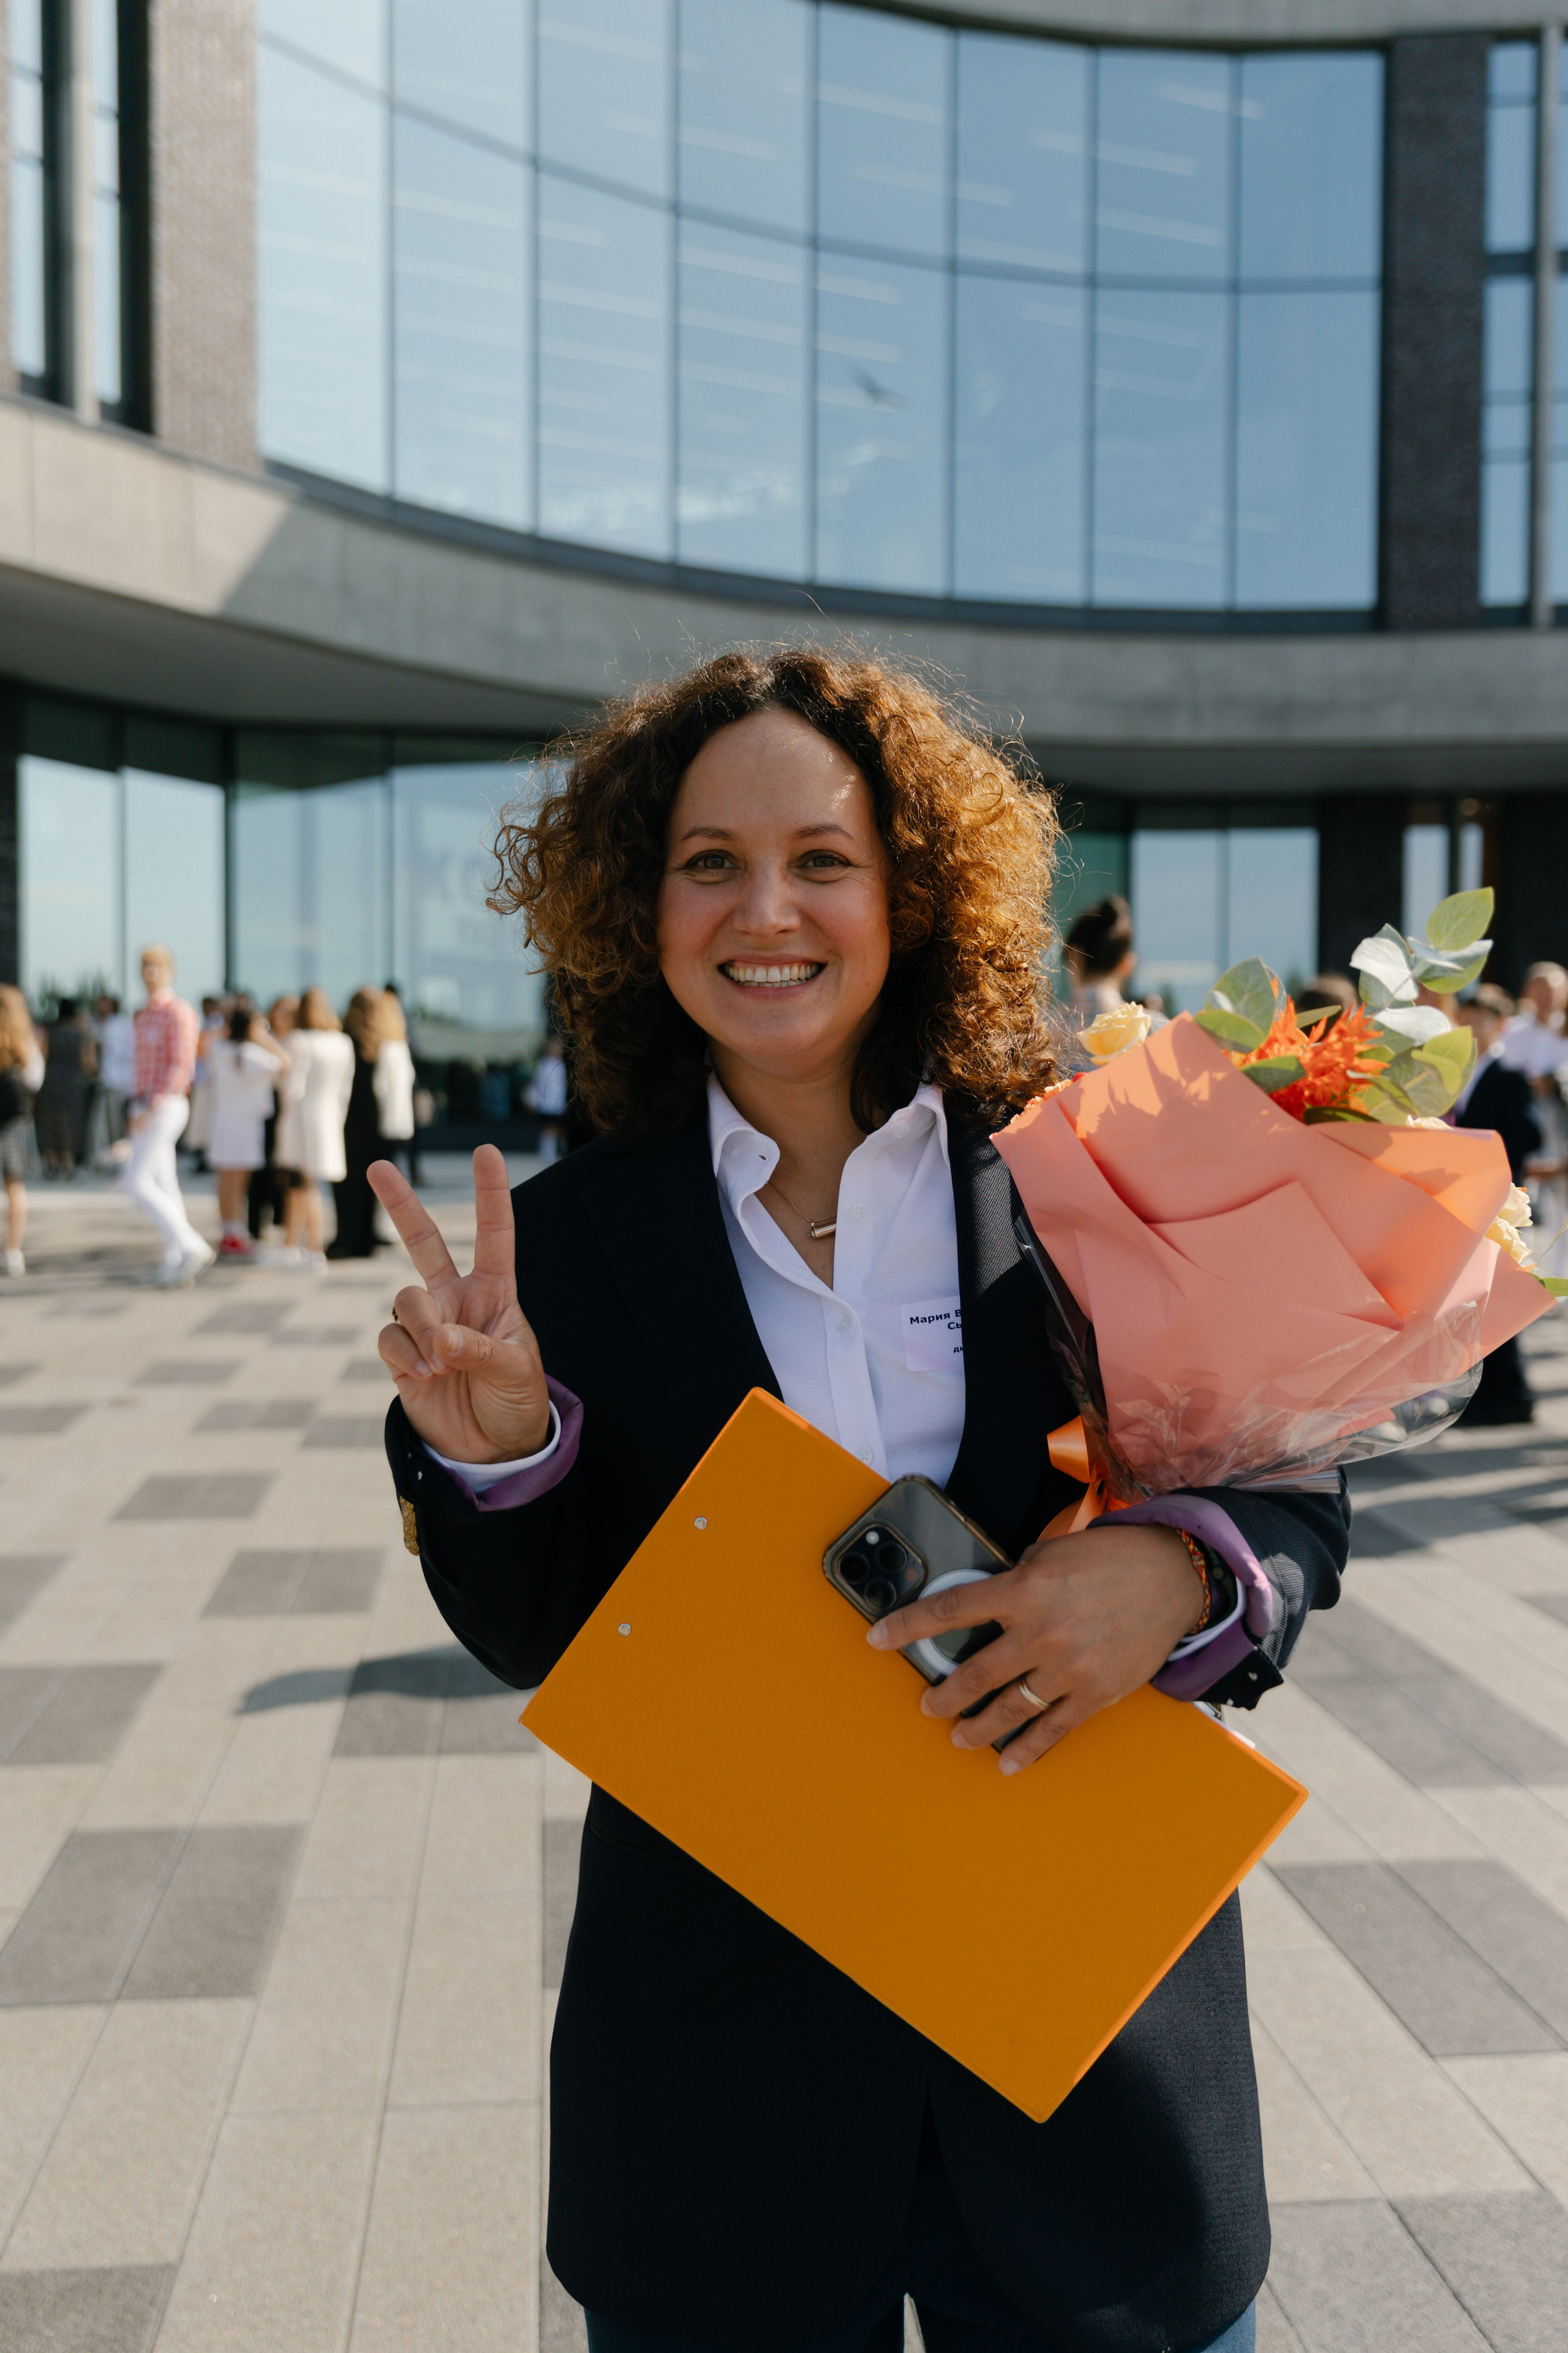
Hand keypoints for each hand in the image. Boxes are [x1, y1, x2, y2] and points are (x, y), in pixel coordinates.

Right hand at [369, 1145, 551, 1462]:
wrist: (492, 1449)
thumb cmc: (515, 1400)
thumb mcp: (516, 1371)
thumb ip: (480, 1349)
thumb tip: (441, 1338)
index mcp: (495, 1292)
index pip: (494, 1234)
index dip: (491, 1194)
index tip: (485, 1152)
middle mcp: (455, 1299)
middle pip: (423, 1242)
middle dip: (400, 1204)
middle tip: (377, 1166)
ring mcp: (425, 1325)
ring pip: (404, 1298)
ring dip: (423, 1327)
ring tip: (444, 1362)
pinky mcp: (401, 1356)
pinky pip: (389, 1337)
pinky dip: (405, 1354)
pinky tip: (425, 1374)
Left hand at [868, 1522, 1203, 1774]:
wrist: (1171, 1576)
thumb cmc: (1108, 1559)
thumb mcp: (1048, 1554)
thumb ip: (1012, 1582)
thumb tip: (981, 1607)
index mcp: (1023, 1591)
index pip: (949, 1610)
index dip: (907, 1626)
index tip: (877, 1638)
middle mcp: (1040, 1633)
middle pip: (974, 1672)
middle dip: (943, 1692)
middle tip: (927, 1702)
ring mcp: (1067, 1669)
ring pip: (1008, 1708)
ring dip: (976, 1726)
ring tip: (957, 1735)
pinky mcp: (1095, 1693)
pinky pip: (1052, 1730)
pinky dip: (1026, 1750)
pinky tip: (1006, 1763)